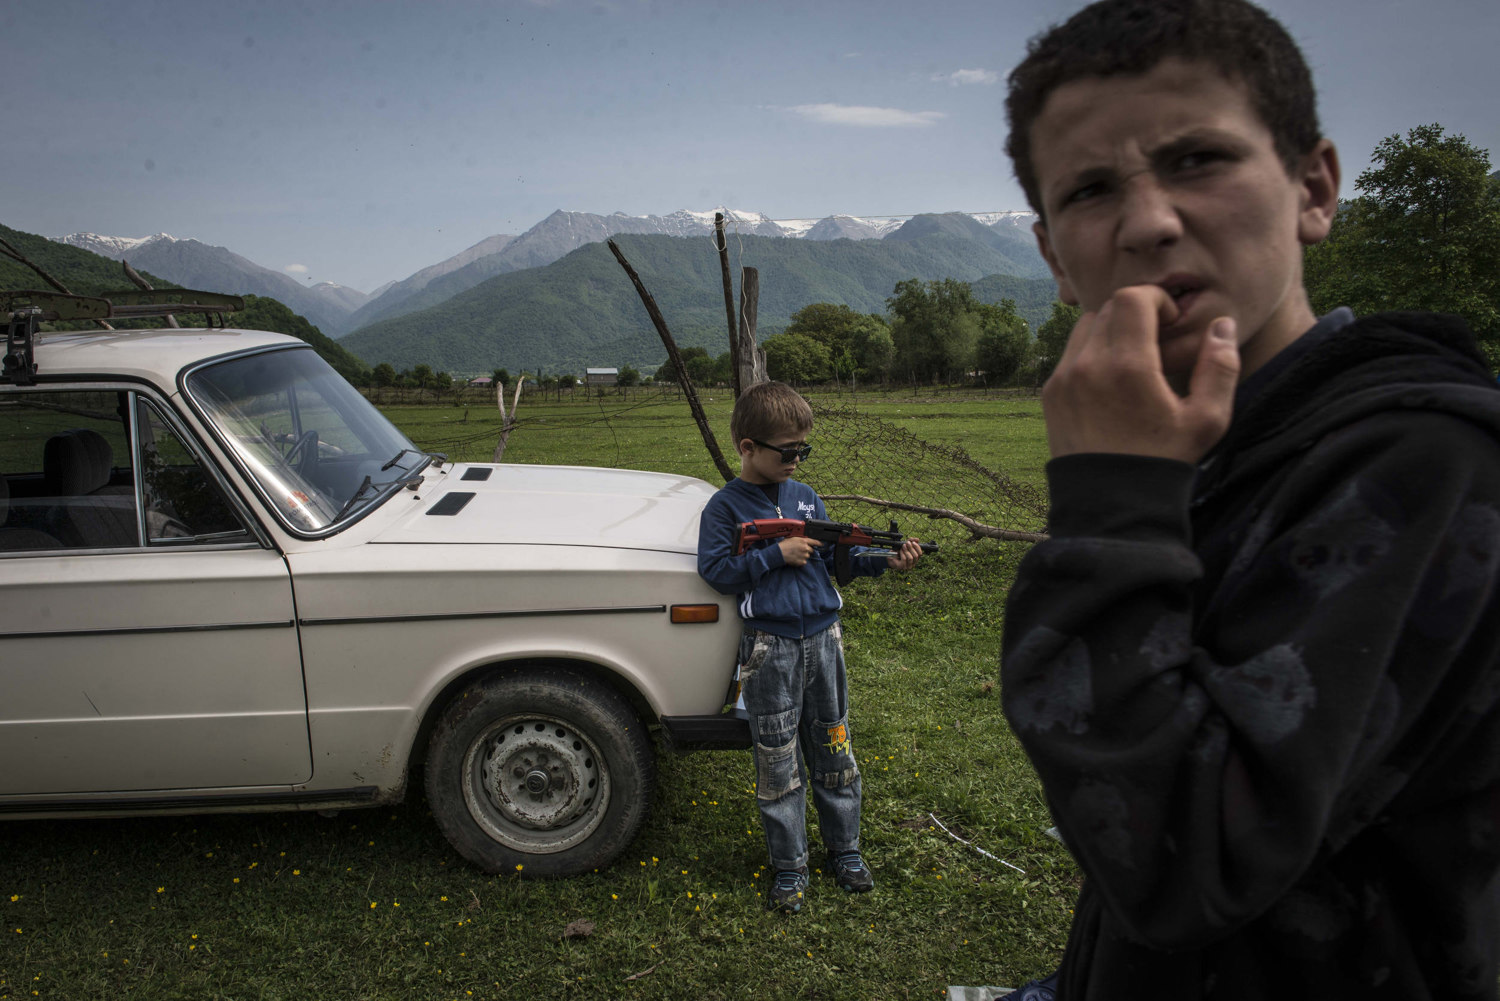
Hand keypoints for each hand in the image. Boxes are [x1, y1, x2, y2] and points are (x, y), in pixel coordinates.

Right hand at [778, 536, 821, 565]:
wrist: (779, 553)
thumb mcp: (792, 538)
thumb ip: (800, 539)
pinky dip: (800, 561)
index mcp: (803, 541)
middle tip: (799, 551)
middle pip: (811, 550)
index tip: (821, 544)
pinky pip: (804, 562)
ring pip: (807, 556)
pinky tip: (795, 558)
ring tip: (795, 555)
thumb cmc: (784, 545)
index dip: (818, 543)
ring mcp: (804, 555)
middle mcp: (805, 548)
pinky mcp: (802, 561)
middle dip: (806, 550)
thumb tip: (803, 541)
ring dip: (803, 556)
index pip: (814, 541)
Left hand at [886, 538, 922, 570]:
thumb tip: (917, 539)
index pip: (920, 554)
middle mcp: (913, 563)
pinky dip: (902, 553)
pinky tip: (900, 551)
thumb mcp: (905, 545)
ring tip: (903, 546)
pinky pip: (904, 559)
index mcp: (915, 558)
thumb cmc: (899, 551)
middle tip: (907, 543)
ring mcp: (907, 566)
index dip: (917, 547)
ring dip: (906, 550)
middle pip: (916, 556)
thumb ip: (911, 541)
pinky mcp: (902, 566)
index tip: (913, 542)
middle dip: (911, 548)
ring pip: (910, 558)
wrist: (890, 557)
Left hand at [1042, 285, 1239, 463]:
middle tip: (1155, 342)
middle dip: (1135, 314)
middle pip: (1108, 309)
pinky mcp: (1050, 395)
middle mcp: (1088, 366)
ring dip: (1111, 331)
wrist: (1112, 506)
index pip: (1132, 298)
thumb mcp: (1207, 420)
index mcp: (1127, 366)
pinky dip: (1091, 354)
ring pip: (1085, 328)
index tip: (1170, 323)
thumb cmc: (1164, 463)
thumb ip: (1220, 367)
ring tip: (1133, 361)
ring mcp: (1063, 380)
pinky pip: (1069, 355)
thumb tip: (1221, 325)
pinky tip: (1111, 384)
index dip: (1156, 300)